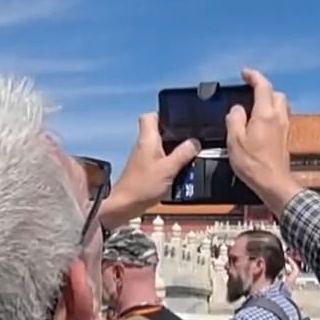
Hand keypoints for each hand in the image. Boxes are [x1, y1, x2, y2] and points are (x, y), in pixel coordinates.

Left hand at [102, 113, 199, 227]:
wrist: (125, 205)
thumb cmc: (142, 186)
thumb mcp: (169, 169)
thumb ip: (183, 154)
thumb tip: (195, 142)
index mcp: (148, 139)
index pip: (150, 116)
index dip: (164, 115)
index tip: (179, 120)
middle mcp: (143, 145)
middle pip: (158, 131)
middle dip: (174, 134)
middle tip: (189, 139)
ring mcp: (143, 157)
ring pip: (160, 145)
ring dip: (173, 149)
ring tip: (188, 155)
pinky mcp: (144, 168)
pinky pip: (159, 158)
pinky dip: (169, 161)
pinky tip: (178, 170)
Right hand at [226, 68, 302, 214]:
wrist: (273, 183)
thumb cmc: (252, 163)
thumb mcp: (235, 140)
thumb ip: (234, 119)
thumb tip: (237, 109)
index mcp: (265, 114)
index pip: (263, 86)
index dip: (253, 76)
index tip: (244, 73)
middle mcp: (278, 117)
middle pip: (275, 93)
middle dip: (263, 88)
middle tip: (249, 90)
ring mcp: (285, 127)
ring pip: (280, 104)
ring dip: (269, 100)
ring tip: (254, 105)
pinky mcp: (285, 137)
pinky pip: (280, 116)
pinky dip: (271, 112)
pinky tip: (260, 121)